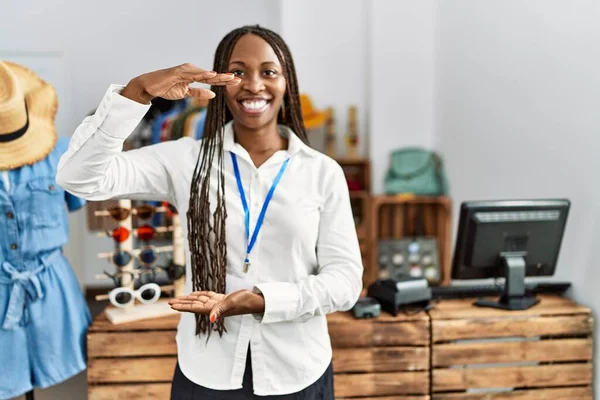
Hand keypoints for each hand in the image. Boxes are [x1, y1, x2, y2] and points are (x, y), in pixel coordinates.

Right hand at [121, 63, 240, 103]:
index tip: (237, 82)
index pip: (212, 79)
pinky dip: (202, 74)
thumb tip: (213, 95)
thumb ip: (198, 93)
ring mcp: (185, 70)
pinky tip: (212, 75)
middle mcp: (191, 70)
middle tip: (239, 79)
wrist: (149, 86)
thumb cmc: (166, 88)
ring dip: (217, 76)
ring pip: (204, 73)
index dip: (224, 80)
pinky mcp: (178, 72)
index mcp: (194, 75)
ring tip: (229, 77)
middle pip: (211, 75)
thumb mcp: (185, 93)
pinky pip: (192, 74)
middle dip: (225, 77)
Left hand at [168, 289, 264, 322]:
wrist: (253, 301)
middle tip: (169, 302)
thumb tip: (210, 319)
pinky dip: (199, 295)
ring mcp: (216, 303)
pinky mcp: (221, 299)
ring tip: (178, 298)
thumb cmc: (244, 302)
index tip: (172, 306)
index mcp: (213, 309)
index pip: (193, 308)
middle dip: (181, 303)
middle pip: (193, 305)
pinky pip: (206, 296)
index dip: (182, 307)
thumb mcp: (231, 304)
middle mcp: (213, 307)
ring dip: (188, 299)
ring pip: (198, 300)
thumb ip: (220, 310)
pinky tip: (194, 295)